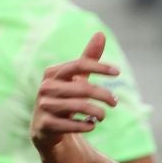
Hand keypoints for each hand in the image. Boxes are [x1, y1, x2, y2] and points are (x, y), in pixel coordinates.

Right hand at [31, 31, 120, 153]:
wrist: (46, 128)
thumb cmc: (65, 98)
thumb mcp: (75, 78)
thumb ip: (88, 58)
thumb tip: (100, 34)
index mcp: (53, 73)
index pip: (79, 64)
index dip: (99, 67)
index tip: (118, 72)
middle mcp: (46, 88)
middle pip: (83, 88)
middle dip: (104, 95)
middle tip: (115, 102)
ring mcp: (43, 106)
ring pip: (80, 106)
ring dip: (98, 112)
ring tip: (103, 115)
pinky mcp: (45, 125)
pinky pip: (72, 125)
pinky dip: (86, 125)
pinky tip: (91, 125)